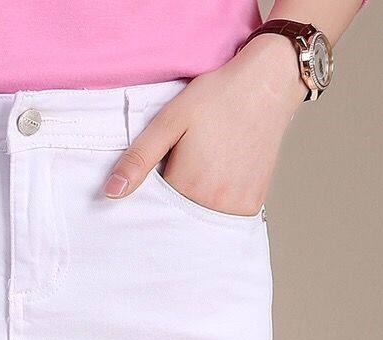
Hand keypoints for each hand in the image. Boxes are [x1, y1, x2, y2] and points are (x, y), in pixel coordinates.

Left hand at [103, 35, 307, 214]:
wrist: (270, 81)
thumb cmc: (218, 96)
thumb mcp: (169, 121)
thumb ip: (139, 158)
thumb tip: (111, 192)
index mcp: (188, 187)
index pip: (153, 207)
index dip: (150, 188)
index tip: (161, 165)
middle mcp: (215, 204)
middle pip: (177, 214)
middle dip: (171, 196)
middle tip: (185, 159)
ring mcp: (237, 206)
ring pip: (198, 216)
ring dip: (193, 200)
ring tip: (203, 163)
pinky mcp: (253, 203)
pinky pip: (221, 214)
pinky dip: (214, 201)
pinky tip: (218, 173)